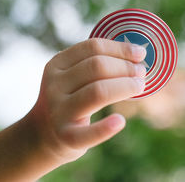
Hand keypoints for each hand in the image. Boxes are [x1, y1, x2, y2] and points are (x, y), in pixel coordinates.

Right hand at [28, 38, 146, 163]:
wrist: (43, 134)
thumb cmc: (71, 98)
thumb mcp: (73, 76)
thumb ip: (96, 63)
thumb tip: (137, 53)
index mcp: (57, 64)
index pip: (93, 47)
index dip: (121, 48)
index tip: (140, 53)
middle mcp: (55, 85)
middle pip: (97, 67)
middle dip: (125, 67)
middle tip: (141, 72)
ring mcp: (58, 111)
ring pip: (98, 92)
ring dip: (125, 87)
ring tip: (139, 87)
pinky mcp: (66, 136)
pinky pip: (89, 132)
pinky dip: (106, 127)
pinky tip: (120, 121)